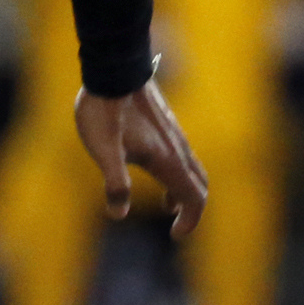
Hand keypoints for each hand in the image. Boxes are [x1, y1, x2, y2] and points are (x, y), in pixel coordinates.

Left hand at [75, 80, 210, 238]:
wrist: (114, 68)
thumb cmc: (105, 111)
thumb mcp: (103, 151)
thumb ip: (115, 184)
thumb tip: (118, 213)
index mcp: (167, 160)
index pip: (194, 198)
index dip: (190, 222)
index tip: (174, 235)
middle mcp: (177, 148)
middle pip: (199, 186)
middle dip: (191, 209)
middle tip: (175, 226)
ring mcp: (174, 134)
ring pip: (192, 170)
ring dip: (183, 191)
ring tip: (165, 204)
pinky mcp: (166, 124)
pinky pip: (183, 156)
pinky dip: (177, 174)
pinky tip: (153, 170)